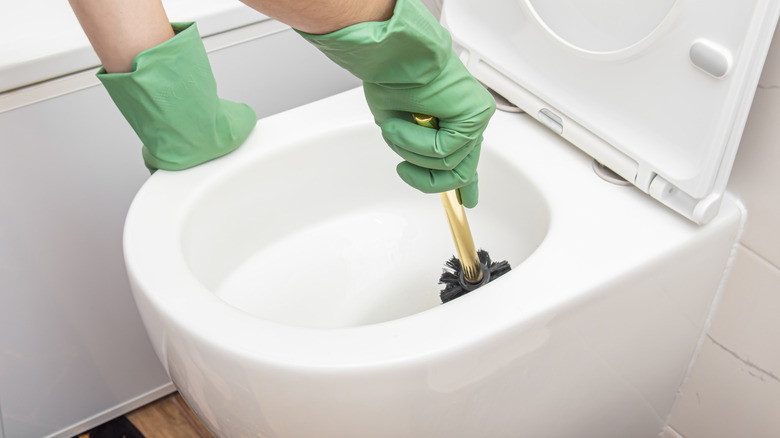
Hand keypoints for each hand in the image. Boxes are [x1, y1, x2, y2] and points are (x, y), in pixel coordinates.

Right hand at [297, 0, 494, 206]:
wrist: (392, 55)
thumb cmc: (391, 81)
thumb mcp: (401, 128)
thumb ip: (418, 151)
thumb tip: (420, 170)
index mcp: (455, 121)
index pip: (467, 159)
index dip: (467, 186)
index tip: (469, 203)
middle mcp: (469, 119)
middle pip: (460, 172)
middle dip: (427, 178)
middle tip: (404, 170)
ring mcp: (475, 118)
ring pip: (448, 164)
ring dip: (413, 152)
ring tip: (395, 129)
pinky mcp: (473, 116)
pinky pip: (444, 151)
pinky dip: (416, 143)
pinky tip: (401, 125)